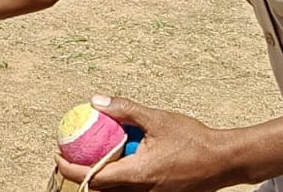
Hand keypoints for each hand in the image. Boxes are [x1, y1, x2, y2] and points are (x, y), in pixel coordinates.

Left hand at [54, 96, 240, 191]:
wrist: (225, 161)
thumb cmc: (194, 140)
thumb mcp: (157, 119)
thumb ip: (125, 110)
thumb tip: (95, 101)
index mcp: (139, 175)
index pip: (94, 178)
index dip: (71, 168)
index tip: (58, 155)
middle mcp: (143, 191)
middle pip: (101, 190)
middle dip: (81, 174)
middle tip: (69, 154)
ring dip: (101, 177)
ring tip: (93, 155)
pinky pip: (131, 189)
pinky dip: (119, 177)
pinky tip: (119, 158)